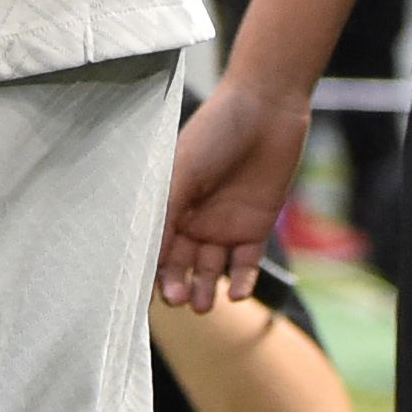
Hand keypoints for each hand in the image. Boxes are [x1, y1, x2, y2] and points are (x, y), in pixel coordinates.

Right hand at [161, 74, 306, 307]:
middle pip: (181, 263)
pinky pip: (246, 264)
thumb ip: (166, 212)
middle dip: (177, 283)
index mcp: (170, 202)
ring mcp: (226, 225)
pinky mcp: (257, 227)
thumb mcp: (183, 170)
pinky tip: (236, 294)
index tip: (144, 293)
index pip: (156, 245)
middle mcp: (195, 219)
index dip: (150, 270)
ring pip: (211, 270)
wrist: (268, 107)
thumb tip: (147, 256)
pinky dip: (241, 282)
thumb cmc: (216, 131)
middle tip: (177, 299)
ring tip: (202, 304)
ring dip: (205, 289)